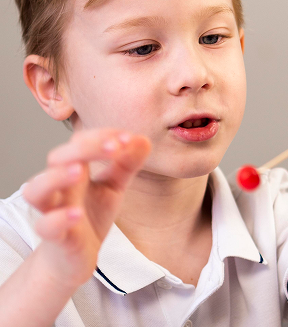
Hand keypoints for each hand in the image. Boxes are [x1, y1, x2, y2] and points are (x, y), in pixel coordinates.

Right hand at [22, 129, 150, 288]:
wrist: (75, 257)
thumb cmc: (90, 216)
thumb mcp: (113, 187)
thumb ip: (126, 164)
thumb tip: (144, 139)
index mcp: (74, 170)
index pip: (79, 142)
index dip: (101, 136)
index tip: (128, 138)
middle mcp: (59, 187)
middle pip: (57, 158)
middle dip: (84, 148)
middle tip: (114, 147)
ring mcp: (52, 211)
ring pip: (37, 189)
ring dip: (57, 177)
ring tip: (80, 170)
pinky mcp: (55, 238)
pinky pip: (45, 226)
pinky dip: (58, 218)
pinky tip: (76, 214)